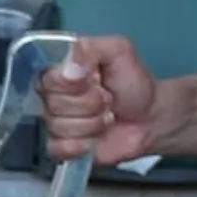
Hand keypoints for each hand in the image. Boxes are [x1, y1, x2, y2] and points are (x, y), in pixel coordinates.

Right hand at [37, 35, 157, 166]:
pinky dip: (77, 146)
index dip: (71, 82)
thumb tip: (68, 65)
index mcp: (60, 70)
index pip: (46, 77)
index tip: (95, 79)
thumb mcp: (118, 51)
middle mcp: (52, 95)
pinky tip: (93, 141)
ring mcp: (55, 122)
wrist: (149, 117)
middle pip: (53, 103)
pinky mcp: (62, 147)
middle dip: (88, 103)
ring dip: (91, 123)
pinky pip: (55, 148)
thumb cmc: (132, 82)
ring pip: (58, 126)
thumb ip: (91, 48)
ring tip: (107, 118)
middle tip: (107, 99)